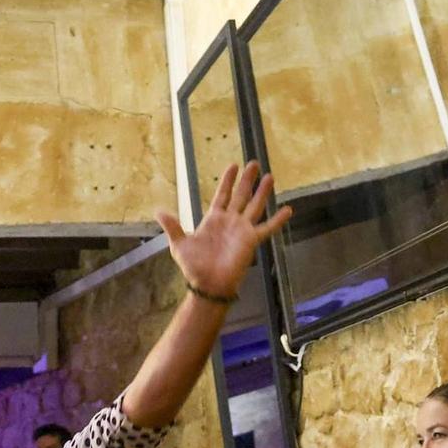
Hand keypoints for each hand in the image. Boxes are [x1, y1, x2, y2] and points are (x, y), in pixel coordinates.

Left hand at [156, 162, 291, 300]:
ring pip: (255, 205)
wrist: (207, 284)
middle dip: (247, 180)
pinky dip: (278, 219)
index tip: (233, 165)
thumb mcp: (179, 244)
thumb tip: (158, 211)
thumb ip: (172, 226)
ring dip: (262, 192)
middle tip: (253, 163)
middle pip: (241, 195)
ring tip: (270, 176)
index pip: (222, 195)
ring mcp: (242, 230)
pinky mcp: (251, 240)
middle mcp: (230, 221)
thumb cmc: (194, 267)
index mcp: (213, 219)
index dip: (228, 181)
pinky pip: (267, 228)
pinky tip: (288, 209)